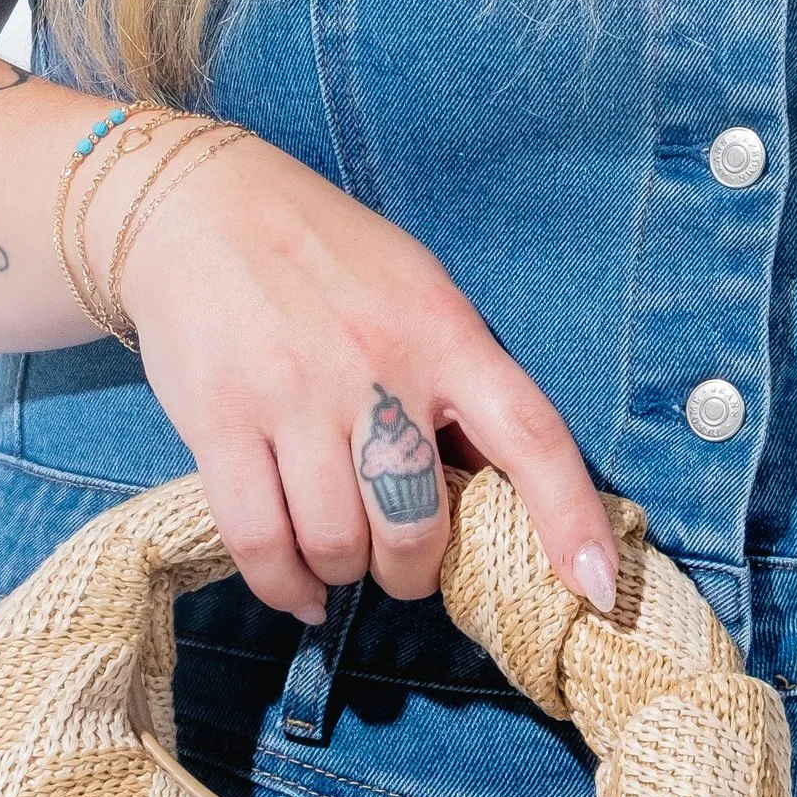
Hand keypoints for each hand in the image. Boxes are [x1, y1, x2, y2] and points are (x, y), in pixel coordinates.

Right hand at [116, 134, 614, 626]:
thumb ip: (459, 380)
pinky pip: (260, 542)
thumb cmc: (327, 257)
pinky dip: (284, 585)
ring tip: (340, 560)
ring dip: (345, 575)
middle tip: (400, 562)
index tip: (596, 589)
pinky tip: (298, 586)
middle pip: (417, 524)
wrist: (200, 206)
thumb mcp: (417, 293)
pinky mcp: (221, 421)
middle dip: (414, 571)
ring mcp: (295, 396)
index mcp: (444, 333)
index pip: (531, 435)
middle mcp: (377, 366)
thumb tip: (498, 487)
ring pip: (338, 544)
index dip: (571, 519)